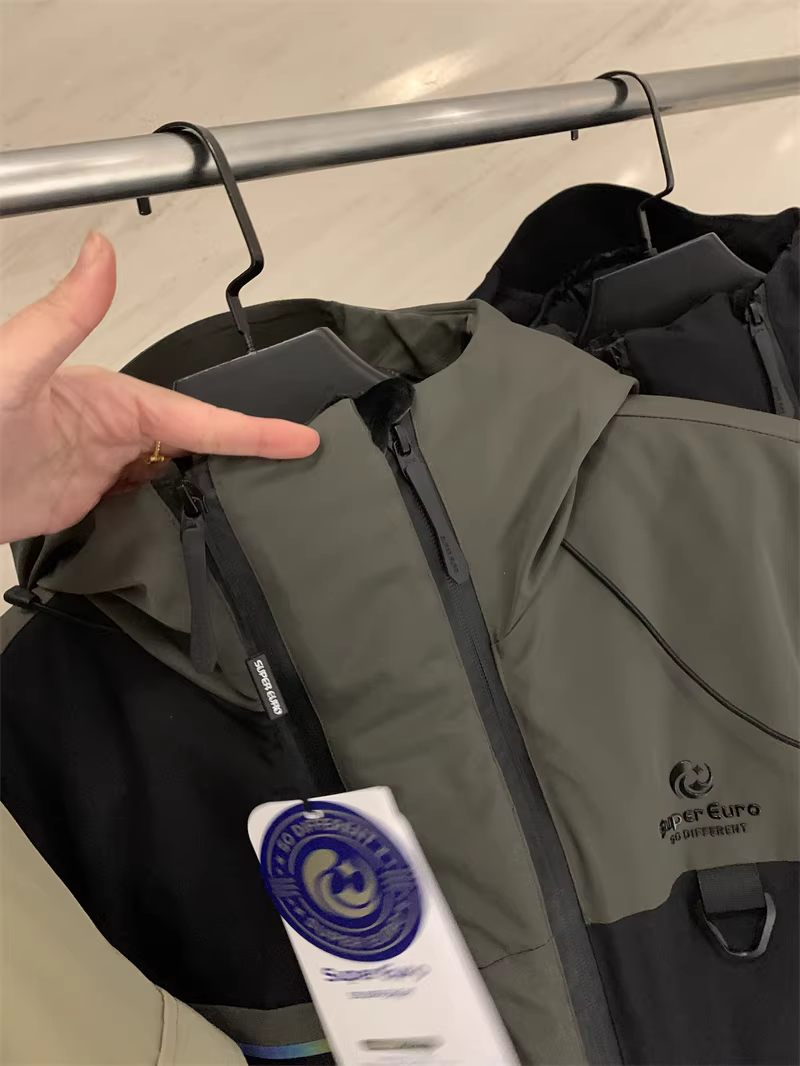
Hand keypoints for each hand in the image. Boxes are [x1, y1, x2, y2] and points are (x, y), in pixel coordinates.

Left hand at [0, 233, 318, 543]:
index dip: (253, 430)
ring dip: (220, 484)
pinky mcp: (90, 502)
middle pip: (200, 445)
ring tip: (274, 500)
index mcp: (112, 399)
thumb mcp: (14, 364)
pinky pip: (149, 505)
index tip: (300, 437)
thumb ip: (64, 315)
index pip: (199, 416)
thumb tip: (101, 249)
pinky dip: (179, 510)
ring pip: (179, 476)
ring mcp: (105, 468)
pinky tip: (202, 523)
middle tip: (307, 469)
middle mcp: (116, 431)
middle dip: (252, 452)